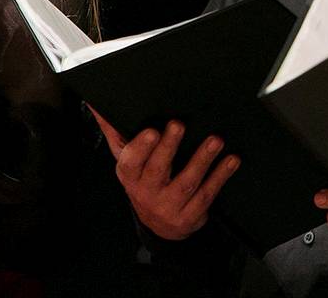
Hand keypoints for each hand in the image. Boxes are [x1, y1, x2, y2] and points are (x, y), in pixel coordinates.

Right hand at [90, 106, 238, 239]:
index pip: (130, 162)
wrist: (161, 226)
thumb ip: (115, 130)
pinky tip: (232, 160)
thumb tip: (96, 101)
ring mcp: (169, 206)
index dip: (140, 148)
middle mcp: (147, 192)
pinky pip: (207, 195)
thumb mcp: (128, 159)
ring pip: (186, 182)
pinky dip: (221, 176)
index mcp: (130, 175)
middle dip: (168, 147)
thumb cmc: (144, 180)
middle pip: (157, 169)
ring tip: (215, 140)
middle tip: (179, 124)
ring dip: (202, 160)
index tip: (151, 131)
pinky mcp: (190, 216)